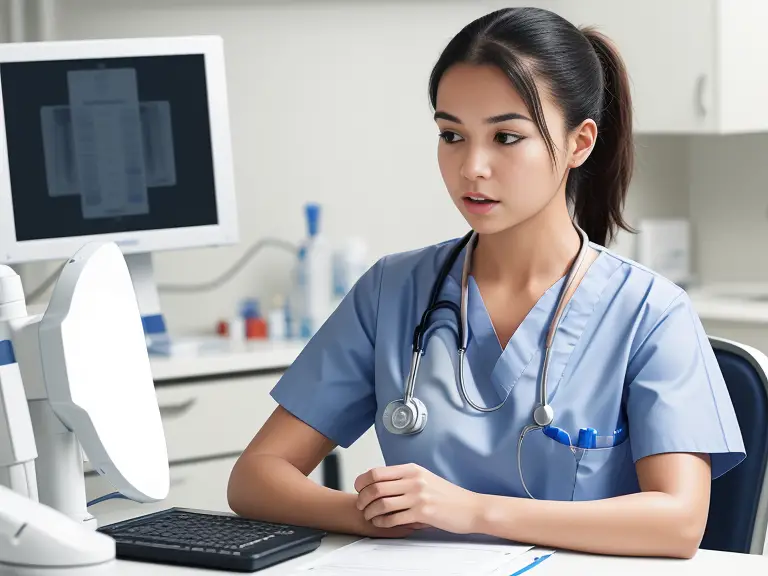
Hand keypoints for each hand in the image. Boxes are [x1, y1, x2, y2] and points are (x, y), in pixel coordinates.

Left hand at [354, 463, 480, 534]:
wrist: (470, 508)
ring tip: (369, 517)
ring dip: (370, 512)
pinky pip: (394, 518)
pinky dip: (383, 522)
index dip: (362, 482)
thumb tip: (380, 485)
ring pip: (382, 503)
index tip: (359, 490)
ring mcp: (418, 496)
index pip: (377, 472)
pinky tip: (381, 524)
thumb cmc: (448, 496)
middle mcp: (413, 480)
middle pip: (375, 487)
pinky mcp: (422, 513)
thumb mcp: (424, 478)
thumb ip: (404, 479)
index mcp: (412, 469)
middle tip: (361, 506)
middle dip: (362, 499)